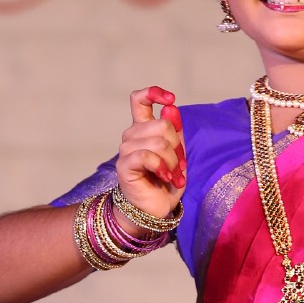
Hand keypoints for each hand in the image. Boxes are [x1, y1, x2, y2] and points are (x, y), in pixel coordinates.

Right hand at [115, 86, 185, 217]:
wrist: (154, 209)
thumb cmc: (165, 182)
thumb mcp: (177, 153)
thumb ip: (175, 131)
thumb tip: (170, 107)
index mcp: (142, 128)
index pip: (139, 100)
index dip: (154, 93)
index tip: (170, 100)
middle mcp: (131, 136)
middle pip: (162, 124)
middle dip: (177, 147)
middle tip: (179, 166)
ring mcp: (126, 149)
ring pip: (158, 142)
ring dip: (172, 162)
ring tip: (172, 176)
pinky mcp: (124, 165)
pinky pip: (147, 155)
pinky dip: (162, 167)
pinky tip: (164, 177)